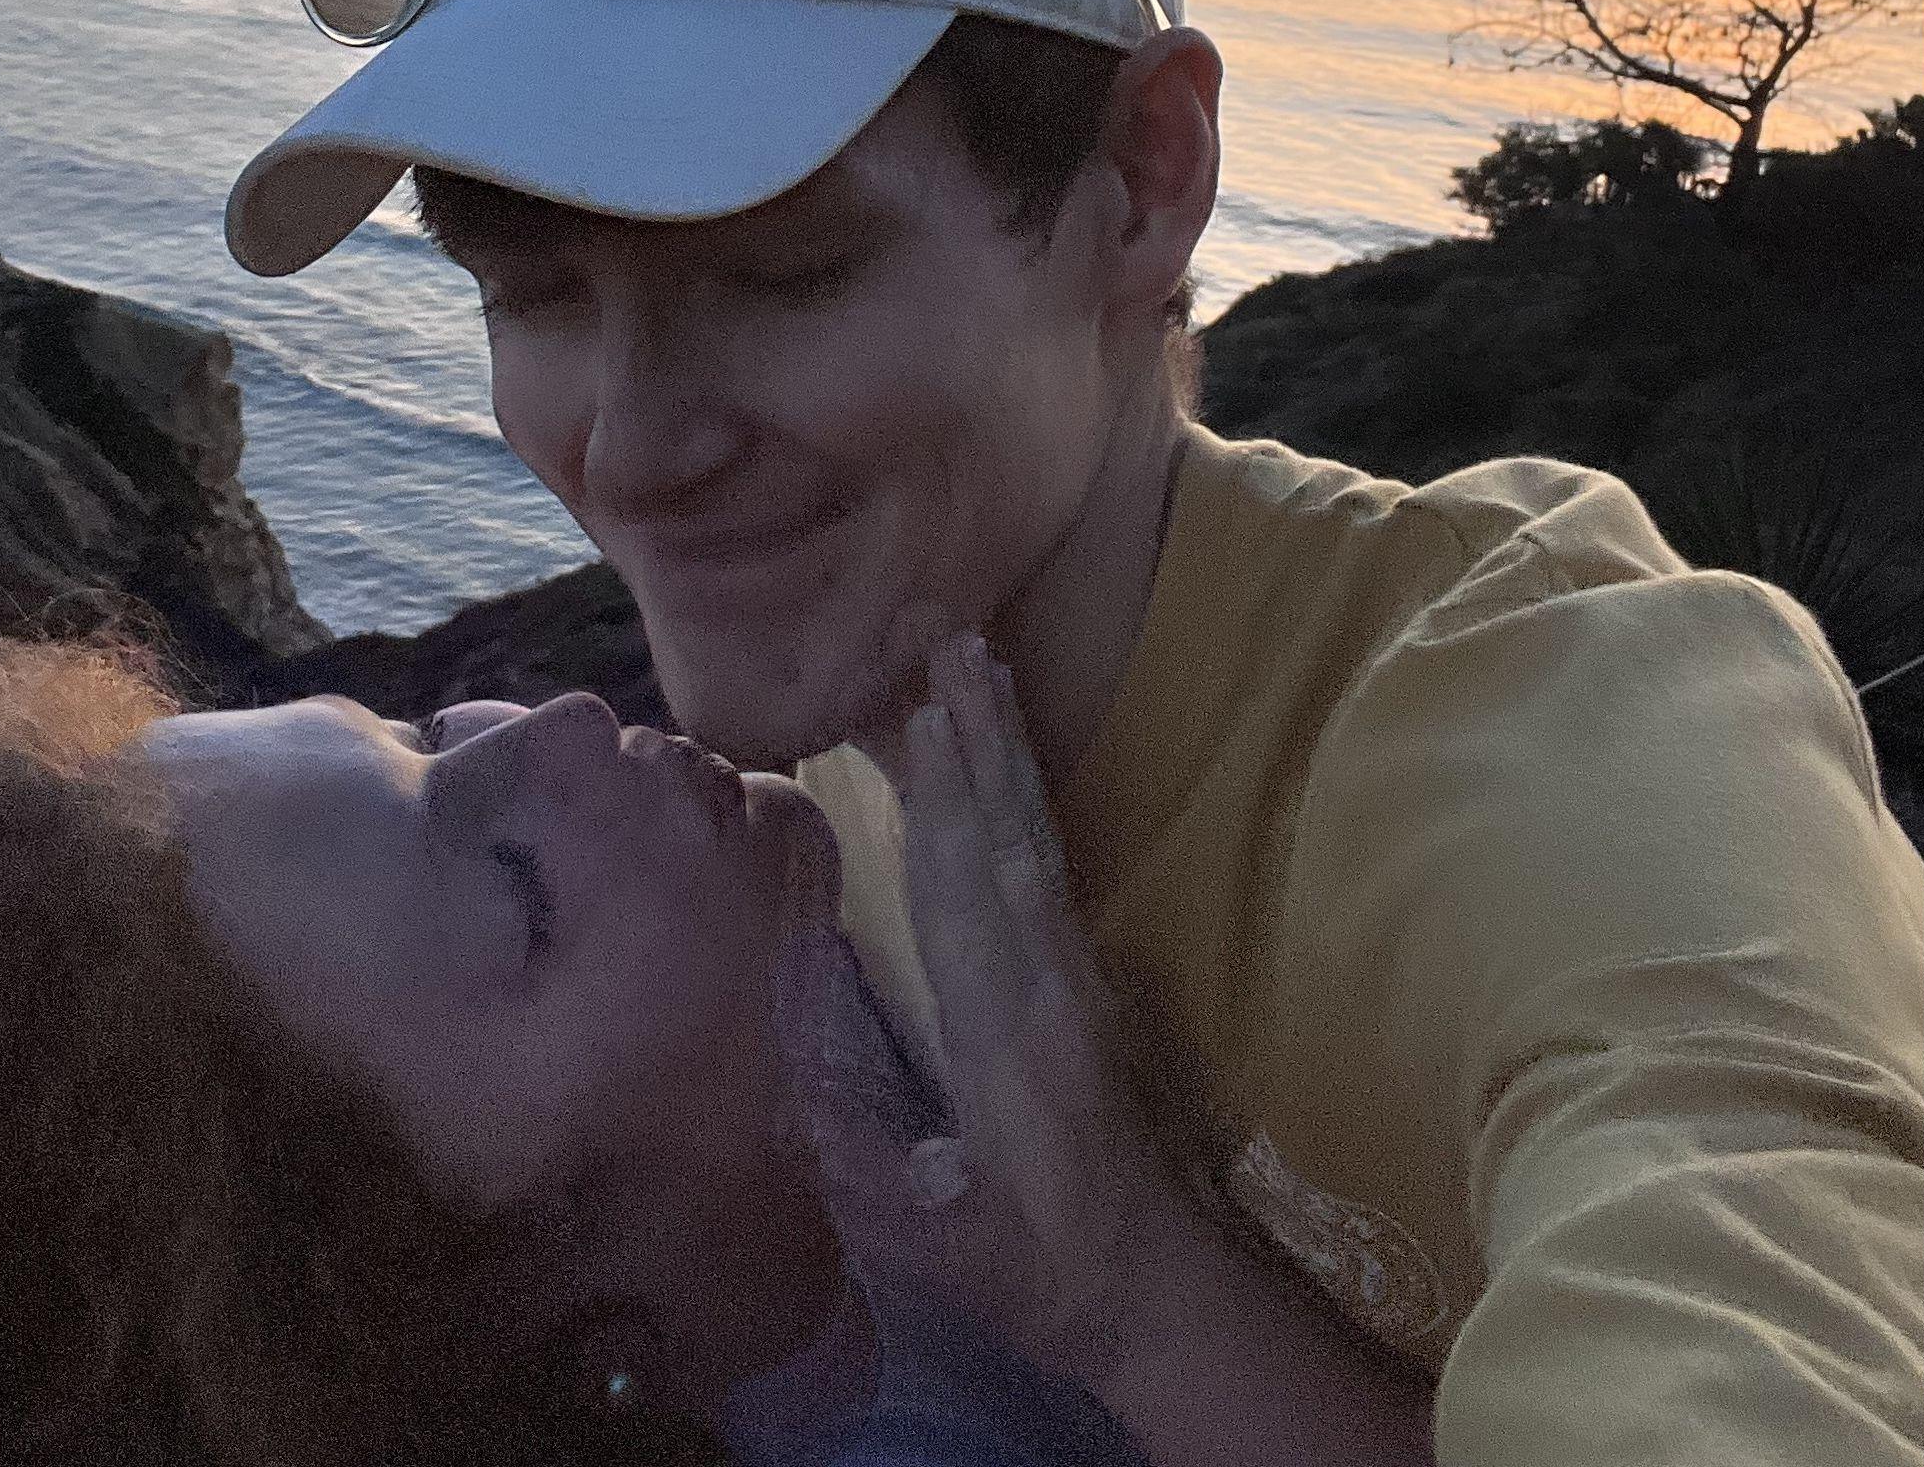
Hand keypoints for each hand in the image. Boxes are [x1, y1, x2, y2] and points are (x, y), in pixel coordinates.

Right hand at [777, 632, 1217, 1395]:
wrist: (1150, 1287)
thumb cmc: (1032, 1269)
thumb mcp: (940, 1246)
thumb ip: (865, 1172)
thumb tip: (774, 1092)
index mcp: (1006, 1039)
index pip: (964, 898)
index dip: (941, 806)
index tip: (923, 718)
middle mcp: (1044, 984)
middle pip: (1002, 835)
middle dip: (977, 735)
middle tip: (954, 636)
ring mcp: (1070, 973)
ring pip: (1029, 835)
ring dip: (1003, 743)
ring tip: (980, 659)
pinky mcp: (1077, 976)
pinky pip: (1042, 859)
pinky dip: (1020, 789)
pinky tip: (1003, 750)